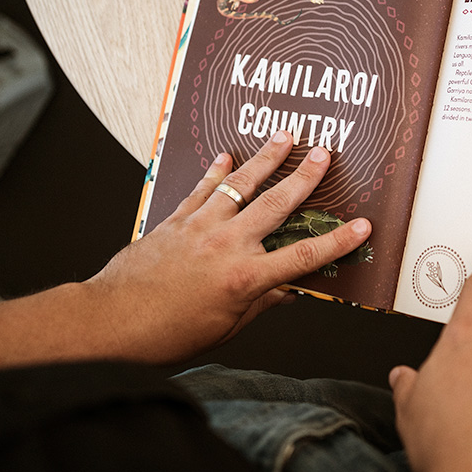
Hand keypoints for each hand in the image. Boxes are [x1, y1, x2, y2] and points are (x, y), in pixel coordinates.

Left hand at [0, 131, 371, 369]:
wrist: (110, 322)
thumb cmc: (165, 334)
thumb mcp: (225, 328)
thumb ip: (260, 305)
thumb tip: (285, 293)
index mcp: (245, 279)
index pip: (304, 257)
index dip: (337, 242)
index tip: (361, 227)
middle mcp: (227, 246)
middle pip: (276, 205)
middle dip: (304, 177)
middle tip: (323, 154)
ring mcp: (201, 227)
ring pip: (240, 186)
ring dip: (265, 159)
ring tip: (284, 136)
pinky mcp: (176, 220)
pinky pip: (201, 189)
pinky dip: (216, 172)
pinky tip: (226, 156)